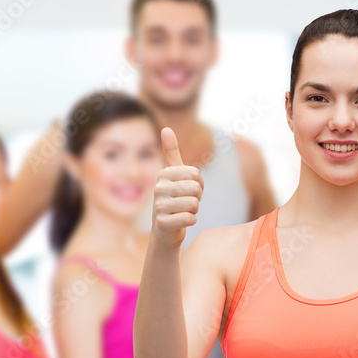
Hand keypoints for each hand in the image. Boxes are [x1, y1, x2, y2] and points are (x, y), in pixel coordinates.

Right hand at [153, 127, 203, 248]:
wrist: (165, 229)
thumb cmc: (174, 198)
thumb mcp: (173, 174)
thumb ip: (171, 151)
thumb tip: (166, 128)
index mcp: (164, 174)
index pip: (196, 174)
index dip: (199, 184)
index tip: (189, 190)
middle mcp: (158, 188)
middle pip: (195, 188)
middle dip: (197, 198)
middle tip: (187, 202)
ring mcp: (158, 206)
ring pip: (194, 204)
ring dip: (194, 210)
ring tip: (184, 211)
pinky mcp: (162, 223)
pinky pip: (190, 218)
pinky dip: (191, 221)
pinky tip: (181, 221)